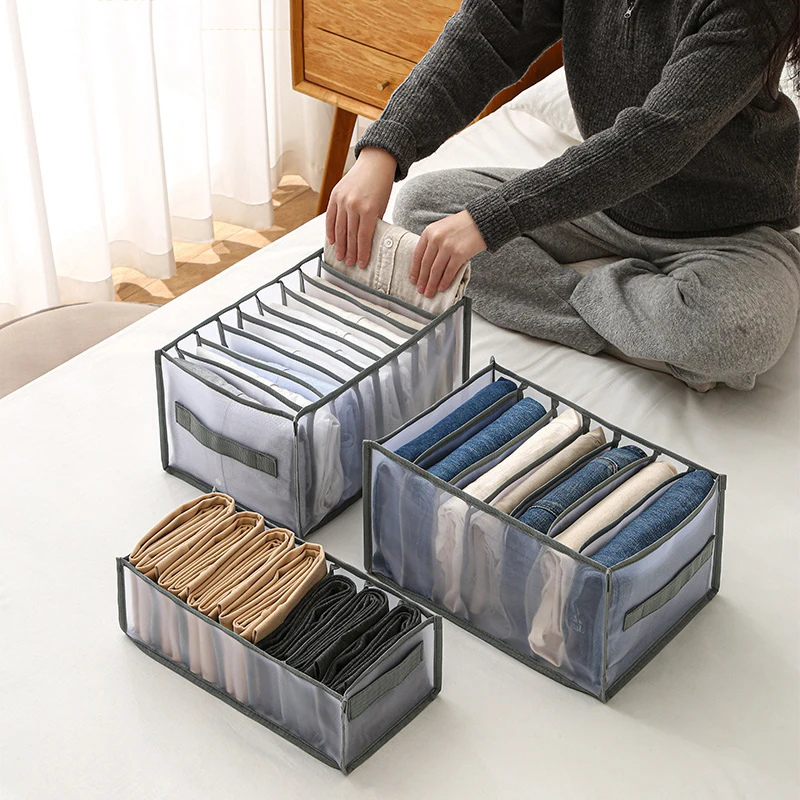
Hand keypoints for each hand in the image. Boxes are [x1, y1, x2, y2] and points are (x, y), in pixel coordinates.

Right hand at [326, 147, 396, 267]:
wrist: (375, 163)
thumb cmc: (381, 186)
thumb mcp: (381, 207)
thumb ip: (373, 223)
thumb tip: (366, 243)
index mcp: (368, 209)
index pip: (363, 237)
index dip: (362, 253)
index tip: (361, 264)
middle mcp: (353, 205)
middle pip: (350, 235)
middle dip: (350, 252)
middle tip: (349, 263)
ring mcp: (342, 200)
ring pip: (339, 228)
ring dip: (339, 245)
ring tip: (340, 256)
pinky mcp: (334, 195)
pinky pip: (330, 217)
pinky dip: (330, 230)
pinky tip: (332, 241)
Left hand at [410, 210, 485, 296]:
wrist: (482, 221)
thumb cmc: (462, 225)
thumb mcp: (441, 228)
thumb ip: (433, 242)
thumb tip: (426, 264)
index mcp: (429, 232)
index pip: (418, 254)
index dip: (414, 270)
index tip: (413, 280)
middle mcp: (436, 238)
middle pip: (426, 264)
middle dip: (422, 280)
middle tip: (420, 290)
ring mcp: (447, 246)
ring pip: (436, 270)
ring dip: (432, 284)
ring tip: (429, 293)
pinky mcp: (459, 254)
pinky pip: (449, 271)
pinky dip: (444, 281)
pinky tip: (441, 288)